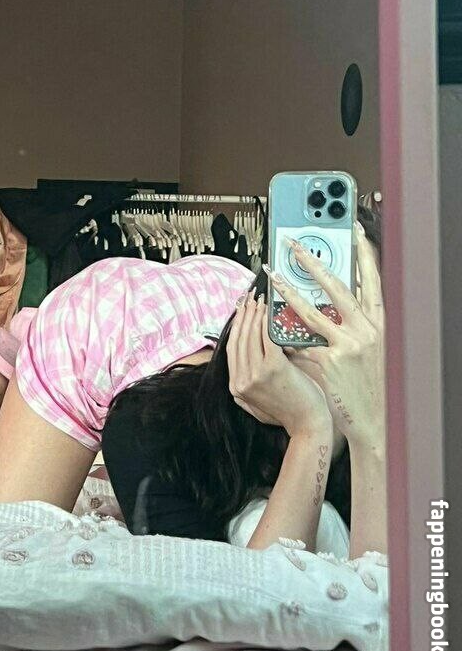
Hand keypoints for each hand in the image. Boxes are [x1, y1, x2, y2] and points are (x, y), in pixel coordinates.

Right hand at [226, 293, 330, 436]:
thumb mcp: (258, 404)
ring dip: (254, 314)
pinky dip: (267, 323)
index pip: (231, 349)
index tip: (241, 310)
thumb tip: (243, 364)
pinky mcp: (272, 369)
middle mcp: (241, 380)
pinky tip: (270, 312)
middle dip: (243, 315)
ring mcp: (255, 374)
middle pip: (239, 339)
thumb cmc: (290, 412)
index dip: (235, 327)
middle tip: (249, 298)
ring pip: (251, 336)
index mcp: (236, 387)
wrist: (309, 426)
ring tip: (259, 300)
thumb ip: (247, 386)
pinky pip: (266, 339)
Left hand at [273, 224, 384, 449]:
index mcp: (379, 323)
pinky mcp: (330, 362)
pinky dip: (287, 336)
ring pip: (310, 310)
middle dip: (312, 262)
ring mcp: (348, 346)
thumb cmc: (370, 383)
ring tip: (272, 276)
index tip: (354, 230)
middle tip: (294, 245)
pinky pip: (302, 342)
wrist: (374, 421)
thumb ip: (352, 323)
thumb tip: (327, 300)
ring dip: (288, 291)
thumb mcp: (370, 347)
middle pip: (336, 287)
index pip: (372, 280)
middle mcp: (366, 331)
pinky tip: (273, 327)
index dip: (364, 253)